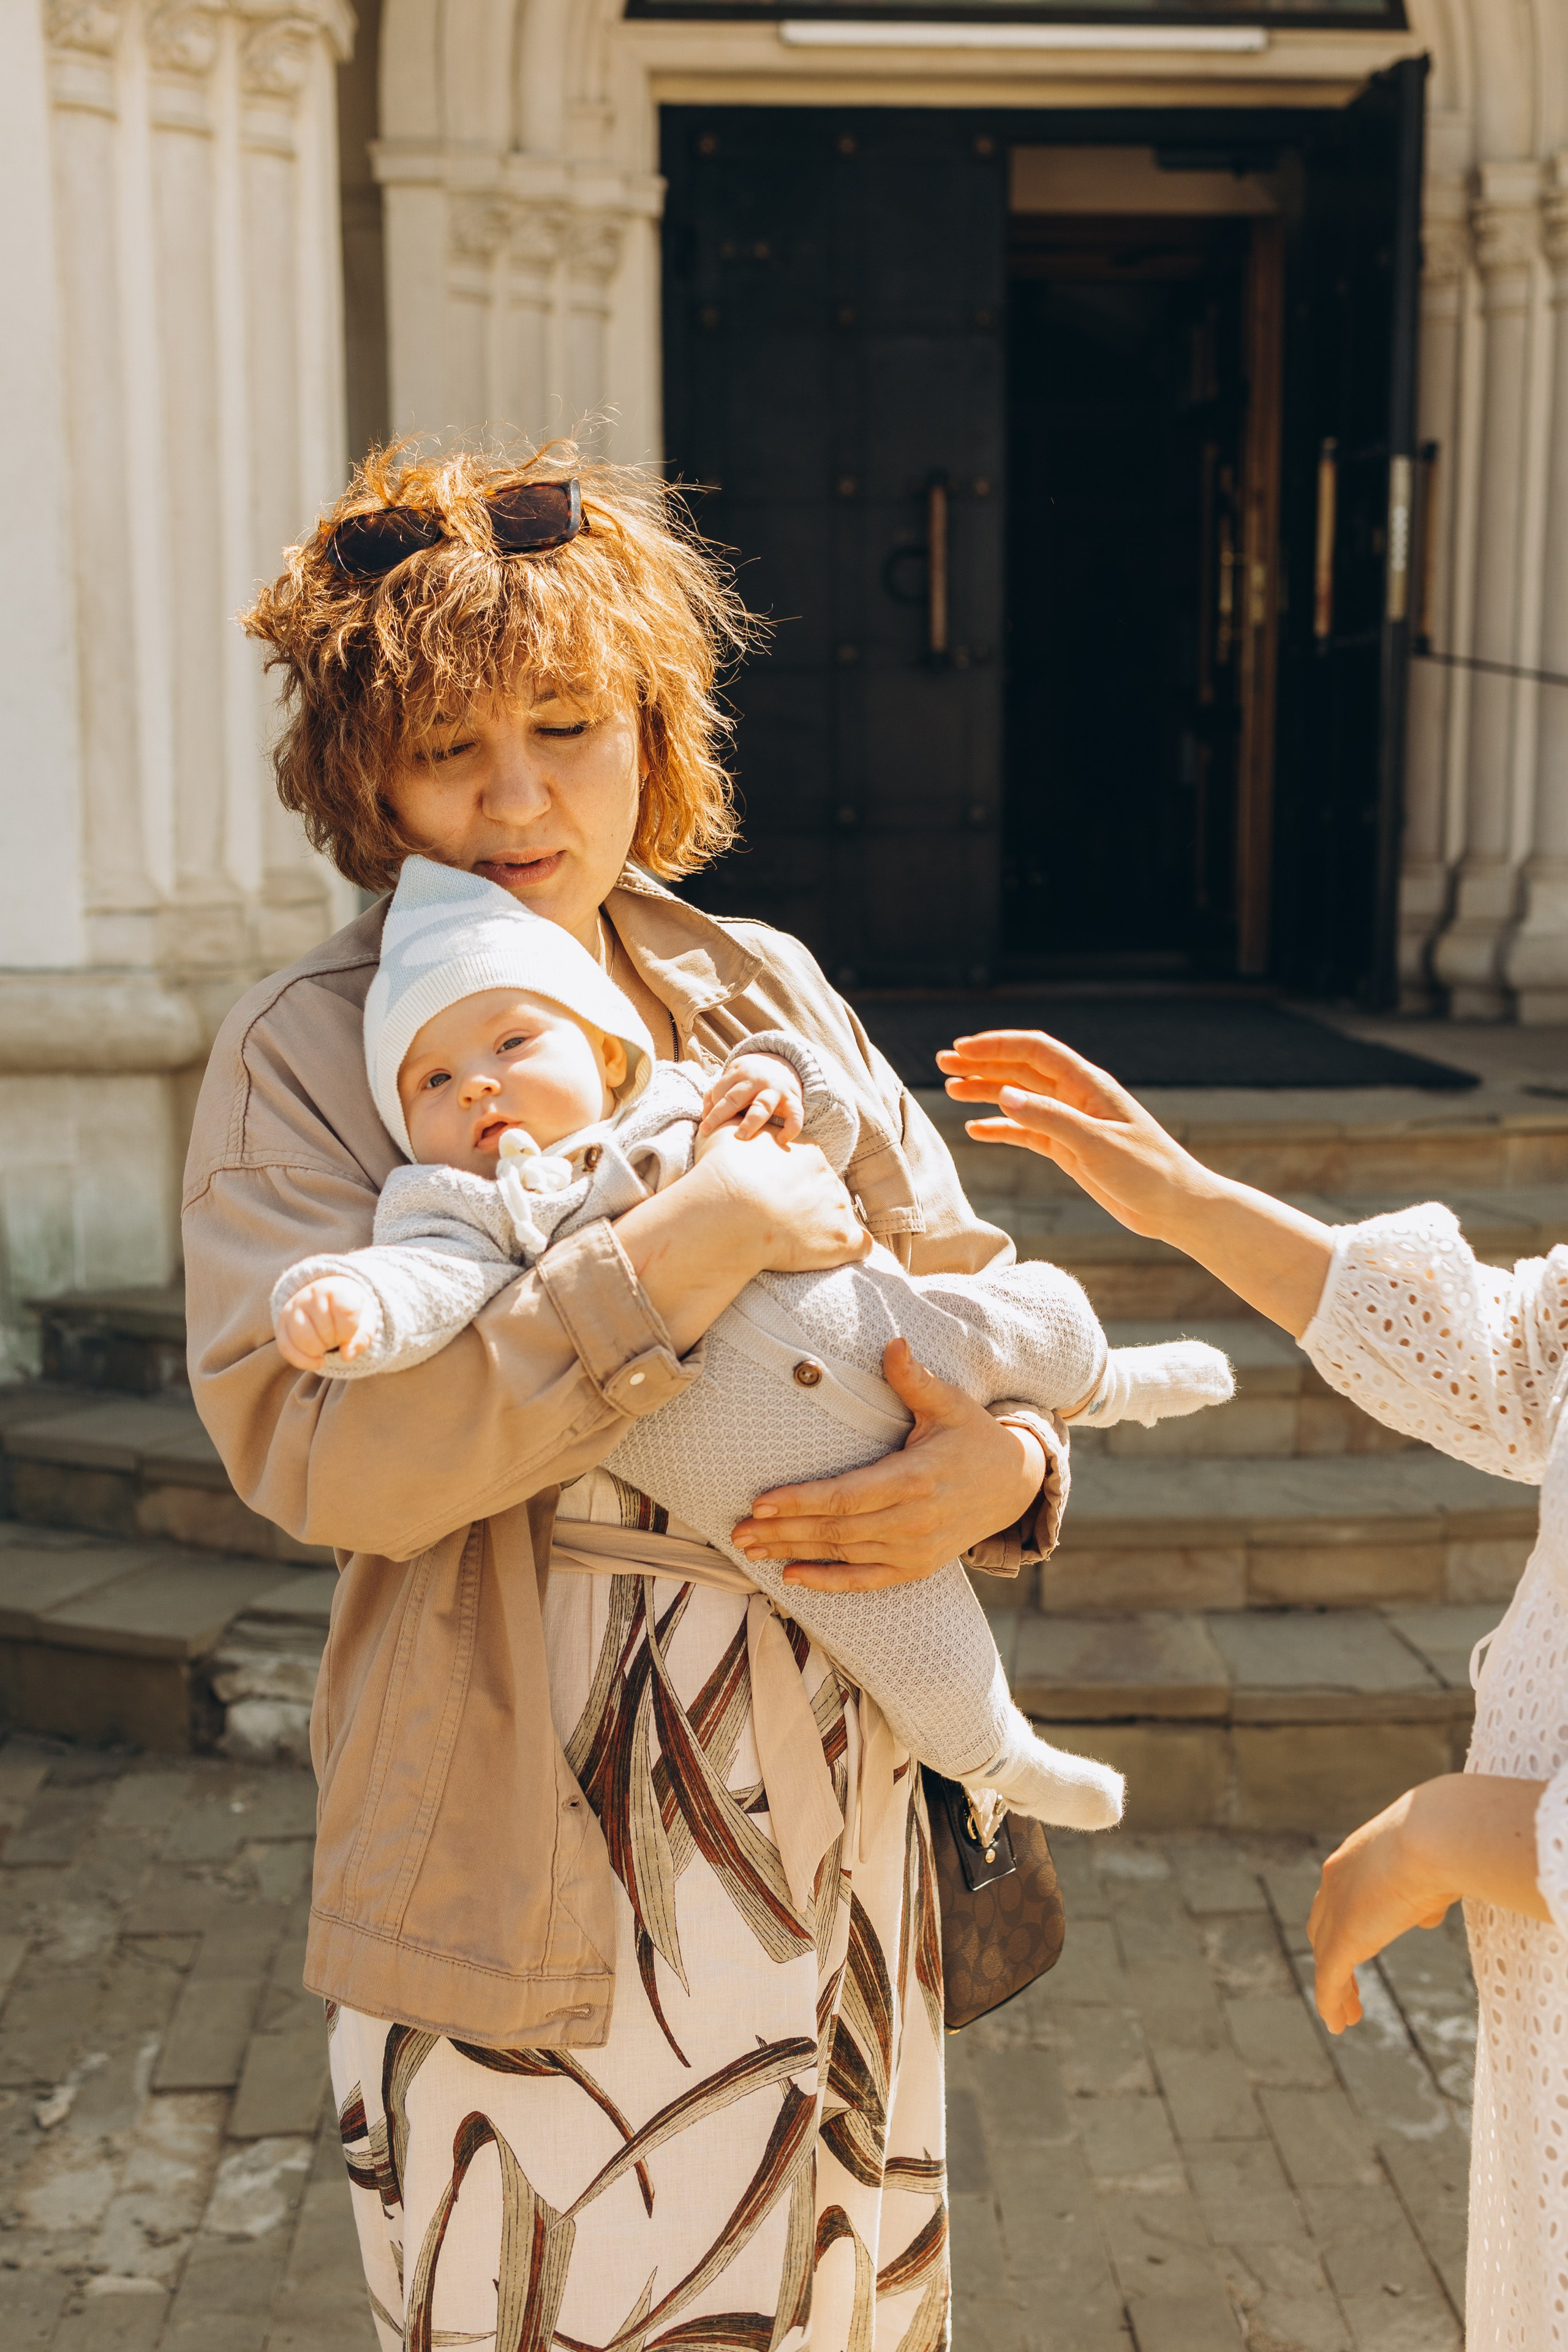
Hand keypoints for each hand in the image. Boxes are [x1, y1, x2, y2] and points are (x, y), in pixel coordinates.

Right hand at [275, 1275, 374, 1371]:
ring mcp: (293, 1308)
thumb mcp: (364, 1322)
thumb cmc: (348, 1314)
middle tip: (338, 1336)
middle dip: (335, 1341)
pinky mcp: (282, 1323)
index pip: (345, 1316)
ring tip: (326, 1345)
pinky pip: (286, 1348)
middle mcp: (310, 1295)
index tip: (351, 1328)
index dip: (351, 1331)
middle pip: (325, 1331)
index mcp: (334, 1289)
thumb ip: (362, 1338)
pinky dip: (303, 1361)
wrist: (328, 1300)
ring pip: (303, 1340)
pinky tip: (317, 1362)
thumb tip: (346, 1356)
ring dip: (319, 1351)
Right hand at [694, 1125, 870, 1275]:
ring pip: (841, 1216)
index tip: (775, 1195)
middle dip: (809, 1204)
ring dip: (825, 1228)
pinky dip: (851, 1250)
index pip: (809, 1165)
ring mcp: (837, 1207)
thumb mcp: (723, 1135)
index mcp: (805, 1151)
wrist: (731, 1208)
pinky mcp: (842, 1238)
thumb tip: (727, 1124)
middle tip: (782, 1222)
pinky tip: (837, 1253)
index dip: (793, 1182)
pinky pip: (861, 1244)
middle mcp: (827, 1176)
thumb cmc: (723, 1172)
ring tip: (800, 1242)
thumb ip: (731, 1128)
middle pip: (825, 1191)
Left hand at [700, 1053, 804, 1142]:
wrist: (785, 1061)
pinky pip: (795, 1114)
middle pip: (735, 1098)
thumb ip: (719, 1091)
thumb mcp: (734, 1075)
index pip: (720, 1091)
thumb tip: (705, 1113)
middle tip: (706, 1131)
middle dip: (720, 1114)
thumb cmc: (751, 1077)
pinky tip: (781, 1140)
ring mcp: (776, 1090)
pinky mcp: (794, 1100)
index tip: (705, 1123)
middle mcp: (757, 1080)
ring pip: (762, 1106)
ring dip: (750, 1121)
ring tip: (740, 1137)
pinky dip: (791, 1128)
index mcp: (739, 1073)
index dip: (711, 1107)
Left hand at [733, 1337, 1045, 1590]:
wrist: (1014, 1485)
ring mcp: (915, 1550)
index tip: (760, 1501)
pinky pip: (867, 1581)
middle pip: (836, 1529)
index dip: (801, 1500)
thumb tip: (893, 1343)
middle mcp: (913, 1521)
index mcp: (915, 1478)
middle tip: (738, 1531)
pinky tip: (792, 1578)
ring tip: (751, 1549)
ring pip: (844, 1555)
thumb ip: (915, 1379)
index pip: (846, 1495)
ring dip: (794, 1554)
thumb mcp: (950, 1404)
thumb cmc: (973, 1437)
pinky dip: (829, 1583)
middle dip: (783, 1531)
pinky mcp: (917, 1567)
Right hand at [937, 1029, 1212, 1240]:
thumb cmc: (1148, 1171)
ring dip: (986, 1092)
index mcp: (1087, 1085)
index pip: (1034, 1051)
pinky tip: (976, 1130)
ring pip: (1021, 1098)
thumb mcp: (1096, 1144)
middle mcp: (1077, 1097)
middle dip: (982, 1064)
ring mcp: (1072, 1123)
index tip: (961, 1049)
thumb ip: (1049, 1119)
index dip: (996, 1045)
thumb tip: (1004, 1095)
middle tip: (943, 1064)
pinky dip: (1001, 1128)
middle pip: (1022, 1069)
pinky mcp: (1070, 1149)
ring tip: (951, 1091)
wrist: (1176, 1207)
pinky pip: (1028, 1132)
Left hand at [1308, 1774, 1549, 2033]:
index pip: (1341, 1893)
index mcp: (1357, 1855)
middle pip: (1323, 1925)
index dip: (1345, 1919)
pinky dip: (1330, 2002)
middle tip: (1347, 1984)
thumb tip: (1423, 1915)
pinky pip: (1329, 1979)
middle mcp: (1336, 1878)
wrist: (1433, 1836)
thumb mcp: (1434, 1867)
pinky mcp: (1343, 1938)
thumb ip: (1425, 1892)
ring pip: (1325, 1955)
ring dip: (1335, 1986)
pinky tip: (1337, 2024)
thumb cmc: (1446, 1844)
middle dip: (1332, 1954)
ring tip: (1347, 2015)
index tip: (1359, 1939)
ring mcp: (1336, 1908)